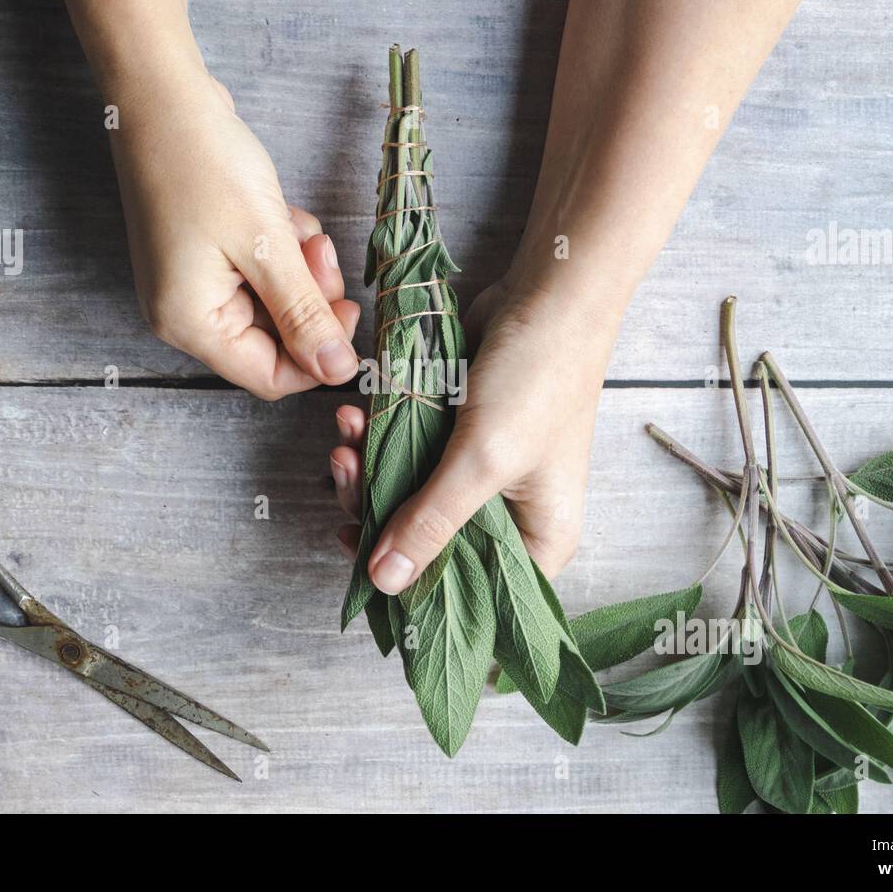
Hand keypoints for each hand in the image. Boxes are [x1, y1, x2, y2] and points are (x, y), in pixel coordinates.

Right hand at [108, 60, 359, 398]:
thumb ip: (304, 313)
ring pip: (275, 302)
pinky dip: (282, 249)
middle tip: (322, 253)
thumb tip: (338, 370)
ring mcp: (194, 282)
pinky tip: (280, 215)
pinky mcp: (206, 253)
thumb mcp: (266, 244)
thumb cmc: (202, 163)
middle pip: (275, 340)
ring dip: (300, 269)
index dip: (318, 355)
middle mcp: (186, 312)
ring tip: (297, 227)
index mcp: (191, 323)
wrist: (160, 94)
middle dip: (310, 299)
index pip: (270, 378)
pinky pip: (262, 271)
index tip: (350, 311)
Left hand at [330, 282, 615, 591]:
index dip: (412, 588)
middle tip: (344, 472)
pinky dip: (376, 441)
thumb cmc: (538, 379)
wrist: (548, 296)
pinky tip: (355, 417)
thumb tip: (383, 582)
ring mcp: (482, 478)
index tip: (359, 560)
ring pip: (407, 500)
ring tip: (344, 434)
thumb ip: (430, 522)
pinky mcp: (458, 441)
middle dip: (375, 512)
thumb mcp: (483, 460)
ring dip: (366, 469)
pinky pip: (405, 458)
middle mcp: (511, 517)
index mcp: (540, 541)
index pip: (470, 595)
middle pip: (427, 547)